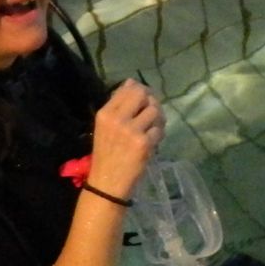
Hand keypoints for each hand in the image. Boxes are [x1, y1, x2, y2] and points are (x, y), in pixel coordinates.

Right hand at [89, 79, 163, 197]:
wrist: (106, 183)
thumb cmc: (107, 154)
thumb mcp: (105, 127)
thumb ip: (118, 105)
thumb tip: (132, 82)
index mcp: (105, 113)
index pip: (128, 88)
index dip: (141, 91)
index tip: (144, 100)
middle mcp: (117, 119)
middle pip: (143, 95)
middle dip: (151, 101)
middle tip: (152, 113)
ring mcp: (131, 131)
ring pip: (155, 111)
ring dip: (158, 118)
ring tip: (152, 128)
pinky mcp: (144, 143)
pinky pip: (159, 129)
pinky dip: (159, 134)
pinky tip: (152, 141)